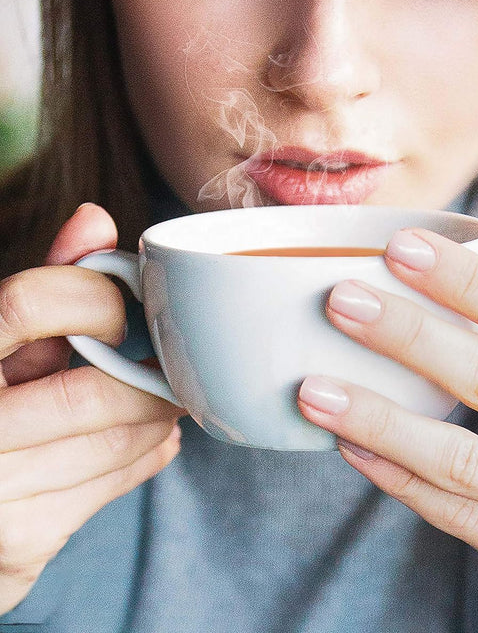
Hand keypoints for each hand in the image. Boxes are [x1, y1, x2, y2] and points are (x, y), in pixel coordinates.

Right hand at [0, 204, 181, 614]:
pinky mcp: (17, 547)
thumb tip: (95, 216)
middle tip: (174, 360)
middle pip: (90, 391)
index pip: (29, 303)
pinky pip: (111, 487)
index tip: (126, 307)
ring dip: (157, 415)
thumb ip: (43, 286)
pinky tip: (154, 437)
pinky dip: (147, 455)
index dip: (95, 298)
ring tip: (168, 397)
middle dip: (148, 375)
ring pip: (113, 443)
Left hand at [298, 228, 477, 632]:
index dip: (464, 279)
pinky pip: (453, 512)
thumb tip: (449, 296)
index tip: (401, 247)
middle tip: (340, 300)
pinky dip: (395, 476)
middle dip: (406, 332)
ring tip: (313, 387)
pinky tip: (349, 447)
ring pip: (459, 453)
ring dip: (377, 416)